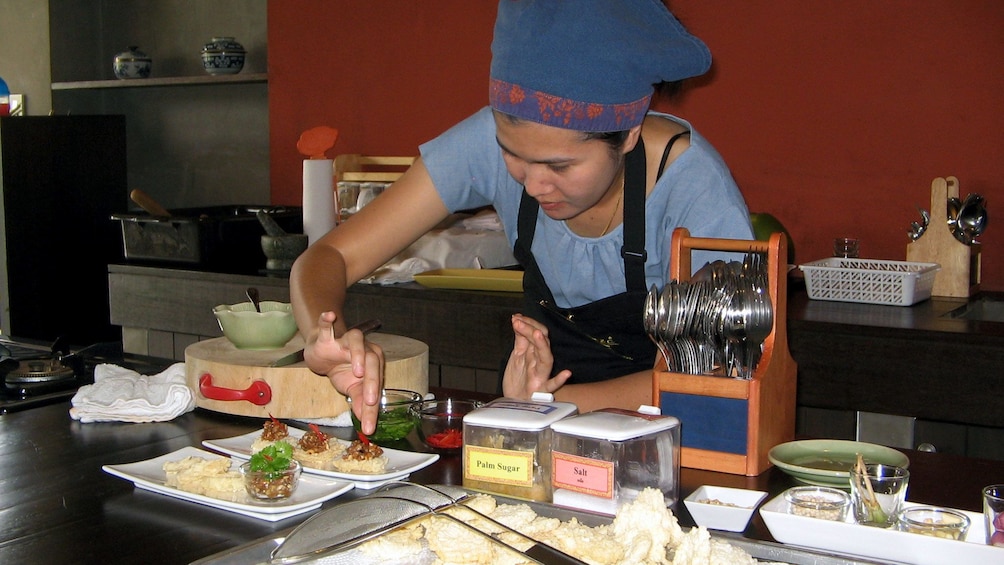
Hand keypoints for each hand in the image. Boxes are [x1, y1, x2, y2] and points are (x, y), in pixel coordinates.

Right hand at [304, 311, 383, 433]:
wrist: (322, 352)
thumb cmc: (341, 369)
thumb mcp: (351, 388)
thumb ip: (360, 403)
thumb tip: (367, 425)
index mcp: (374, 363)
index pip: (376, 384)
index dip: (373, 405)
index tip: (369, 424)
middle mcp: (364, 348)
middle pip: (372, 361)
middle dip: (373, 381)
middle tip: (369, 400)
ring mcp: (346, 339)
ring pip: (357, 340)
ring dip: (359, 354)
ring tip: (358, 371)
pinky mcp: (327, 335)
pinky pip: (327, 324)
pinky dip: (327, 320)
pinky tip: (329, 316)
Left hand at [502, 314, 570, 399]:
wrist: (514, 402)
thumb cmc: (519, 380)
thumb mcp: (518, 356)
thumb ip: (521, 339)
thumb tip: (518, 319)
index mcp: (534, 352)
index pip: (537, 333)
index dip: (528, 324)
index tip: (516, 318)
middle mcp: (539, 362)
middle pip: (540, 343)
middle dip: (531, 330)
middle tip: (519, 322)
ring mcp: (541, 375)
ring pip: (546, 359)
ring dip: (543, 347)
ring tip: (538, 334)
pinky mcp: (540, 391)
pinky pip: (552, 386)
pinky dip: (559, 380)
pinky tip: (566, 374)